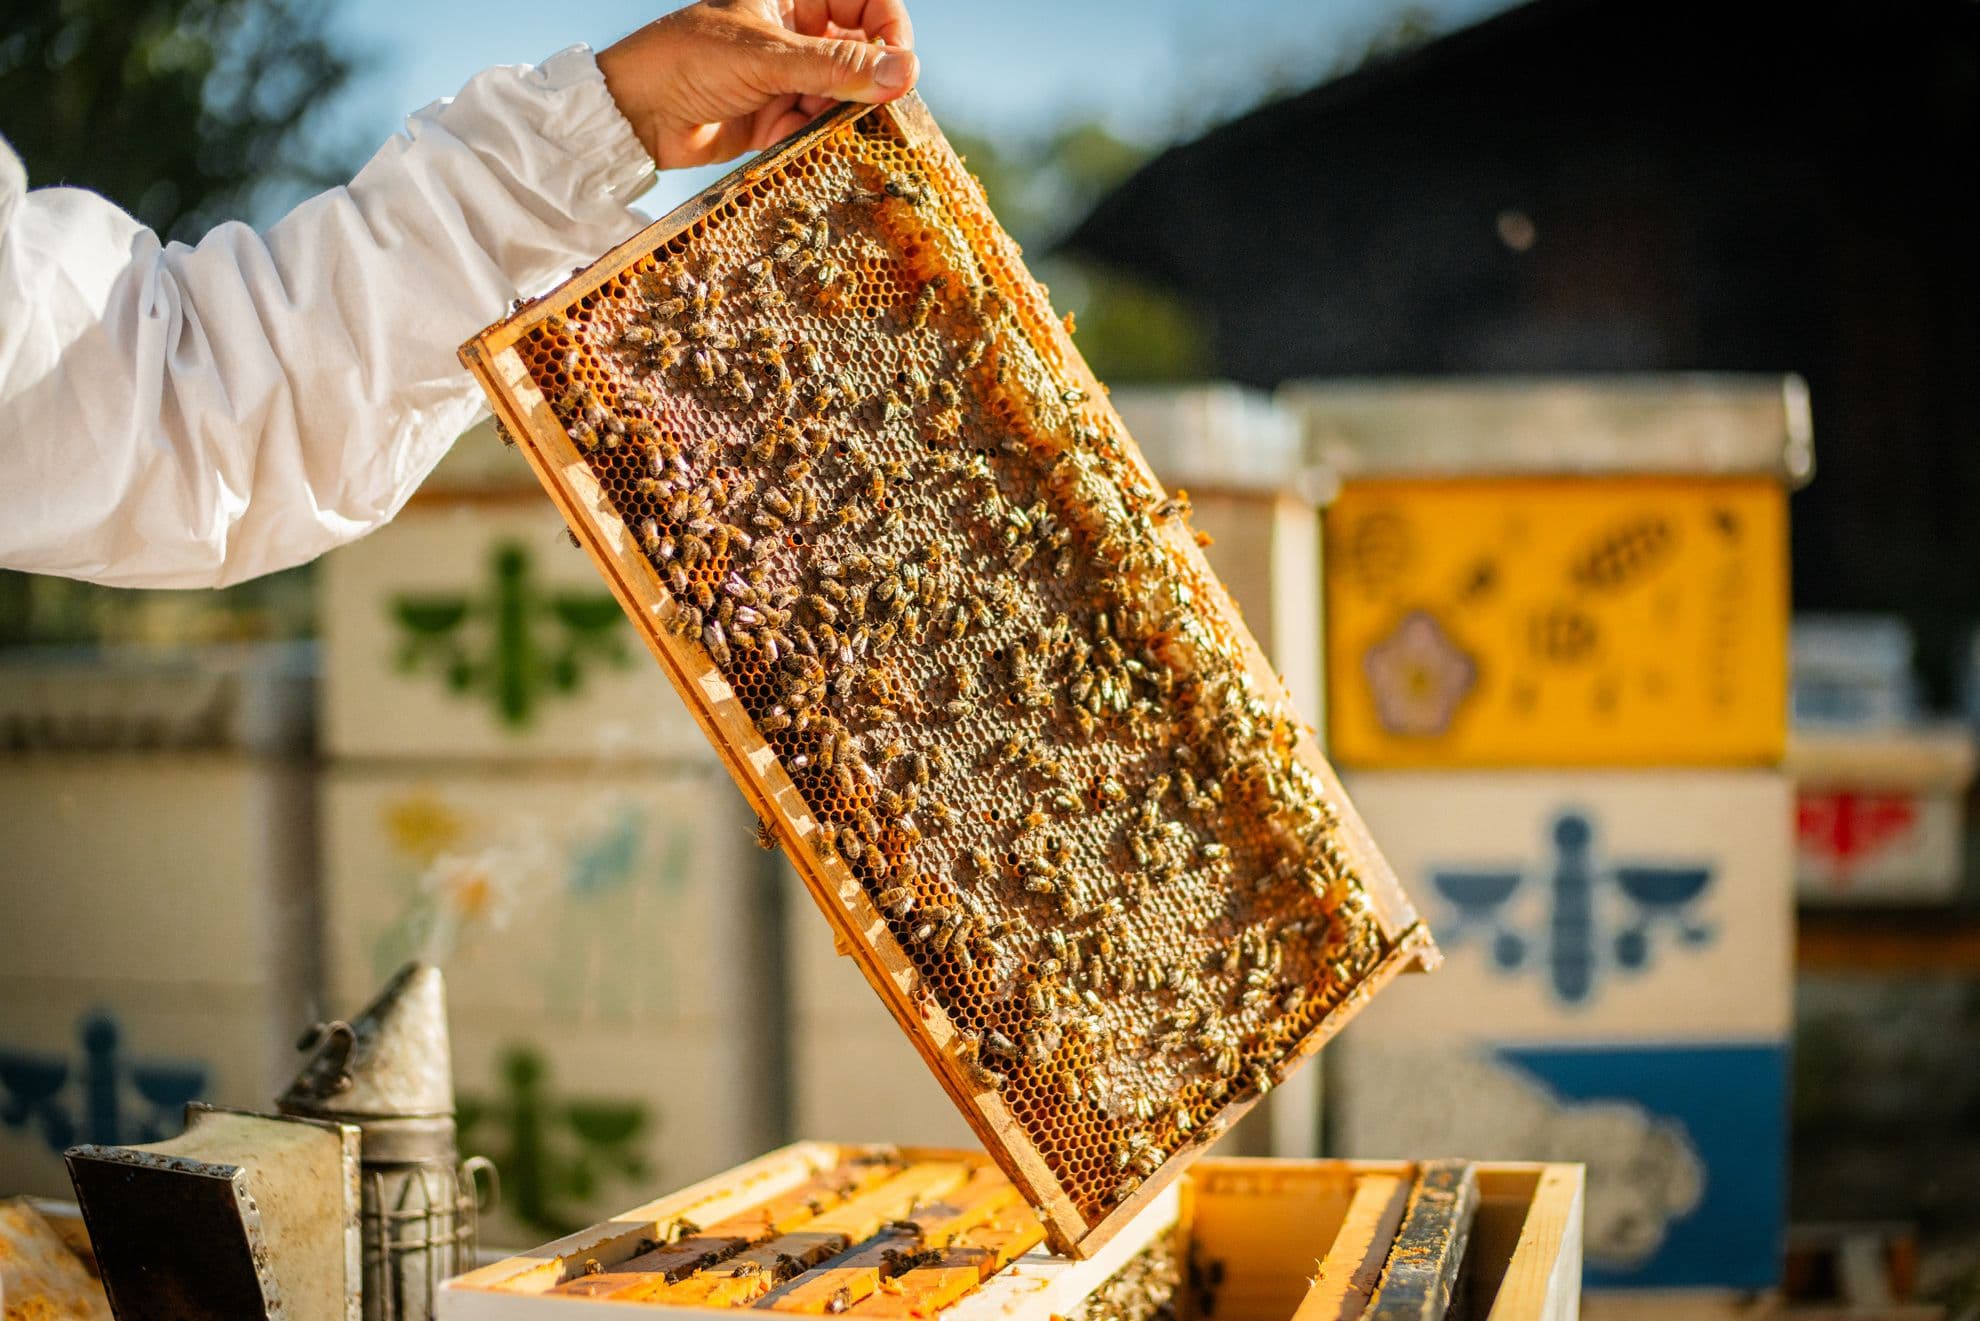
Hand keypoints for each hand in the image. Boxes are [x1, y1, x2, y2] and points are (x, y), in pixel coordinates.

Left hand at [598, 1, 917, 170]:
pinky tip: (786, 140)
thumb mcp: (767, 58)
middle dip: (865, 83)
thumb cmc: (686, 60)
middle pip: (860, 53)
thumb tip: (906, 71)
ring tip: (816, 128)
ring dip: (835, 117)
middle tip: (867, 110)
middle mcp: (794, 32)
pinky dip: (809, 139)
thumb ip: (837, 66)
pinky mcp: (775, 117)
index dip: (889, 31)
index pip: (866, 2)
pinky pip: (814, 129)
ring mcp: (786, 76)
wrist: (631, 115)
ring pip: (840, 96)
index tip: (898, 68)